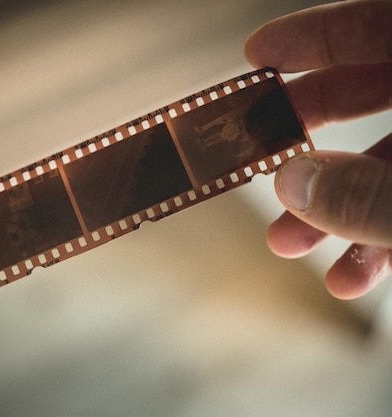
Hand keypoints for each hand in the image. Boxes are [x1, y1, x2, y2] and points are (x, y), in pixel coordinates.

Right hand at [244, 0, 391, 298]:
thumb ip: (370, 196)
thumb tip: (295, 184)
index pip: (376, 25)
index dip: (310, 38)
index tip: (256, 55)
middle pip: (374, 90)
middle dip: (306, 136)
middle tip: (257, 154)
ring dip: (335, 207)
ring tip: (290, 244)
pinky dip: (382, 237)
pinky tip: (352, 275)